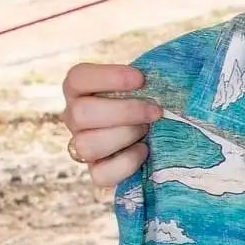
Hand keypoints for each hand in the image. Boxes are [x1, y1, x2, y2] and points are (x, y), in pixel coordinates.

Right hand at [60, 61, 159, 187]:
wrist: (158, 134)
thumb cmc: (148, 100)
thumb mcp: (145, 84)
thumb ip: (147, 77)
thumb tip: (170, 70)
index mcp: (80, 90)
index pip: (78, 78)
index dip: (108, 77)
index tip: (140, 79)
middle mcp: (74, 117)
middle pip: (80, 114)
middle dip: (124, 112)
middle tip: (155, 111)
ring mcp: (82, 146)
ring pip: (86, 145)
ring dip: (124, 136)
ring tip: (147, 130)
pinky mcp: (97, 172)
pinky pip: (101, 174)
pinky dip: (127, 163)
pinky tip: (144, 150)